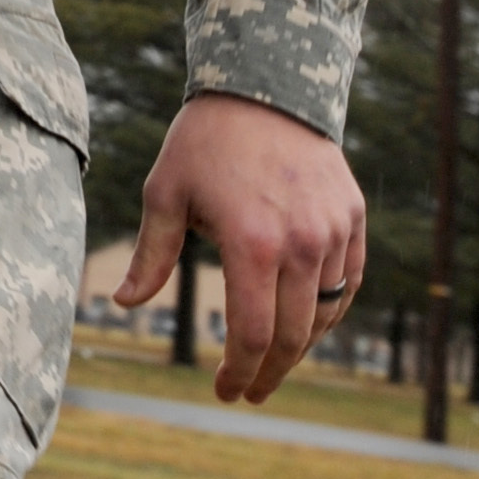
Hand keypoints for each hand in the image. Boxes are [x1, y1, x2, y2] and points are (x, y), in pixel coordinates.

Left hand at [114, 93, 366, 405]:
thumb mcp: (165, 193)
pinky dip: (330, 311)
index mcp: (251, 244)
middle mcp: (302, 244)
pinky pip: (349, 283)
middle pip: (293, 336)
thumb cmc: (203, 141)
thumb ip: (151, 255)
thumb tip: (124, 303)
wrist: (264, 86)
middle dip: (269, 374)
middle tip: (249, 392)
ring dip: (300, 347)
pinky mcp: (354, 218)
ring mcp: (334, 232)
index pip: (253, 334)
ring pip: (326, 314)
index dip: (240, 373)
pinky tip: (307, 324)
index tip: (225, 392)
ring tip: (272, 361)